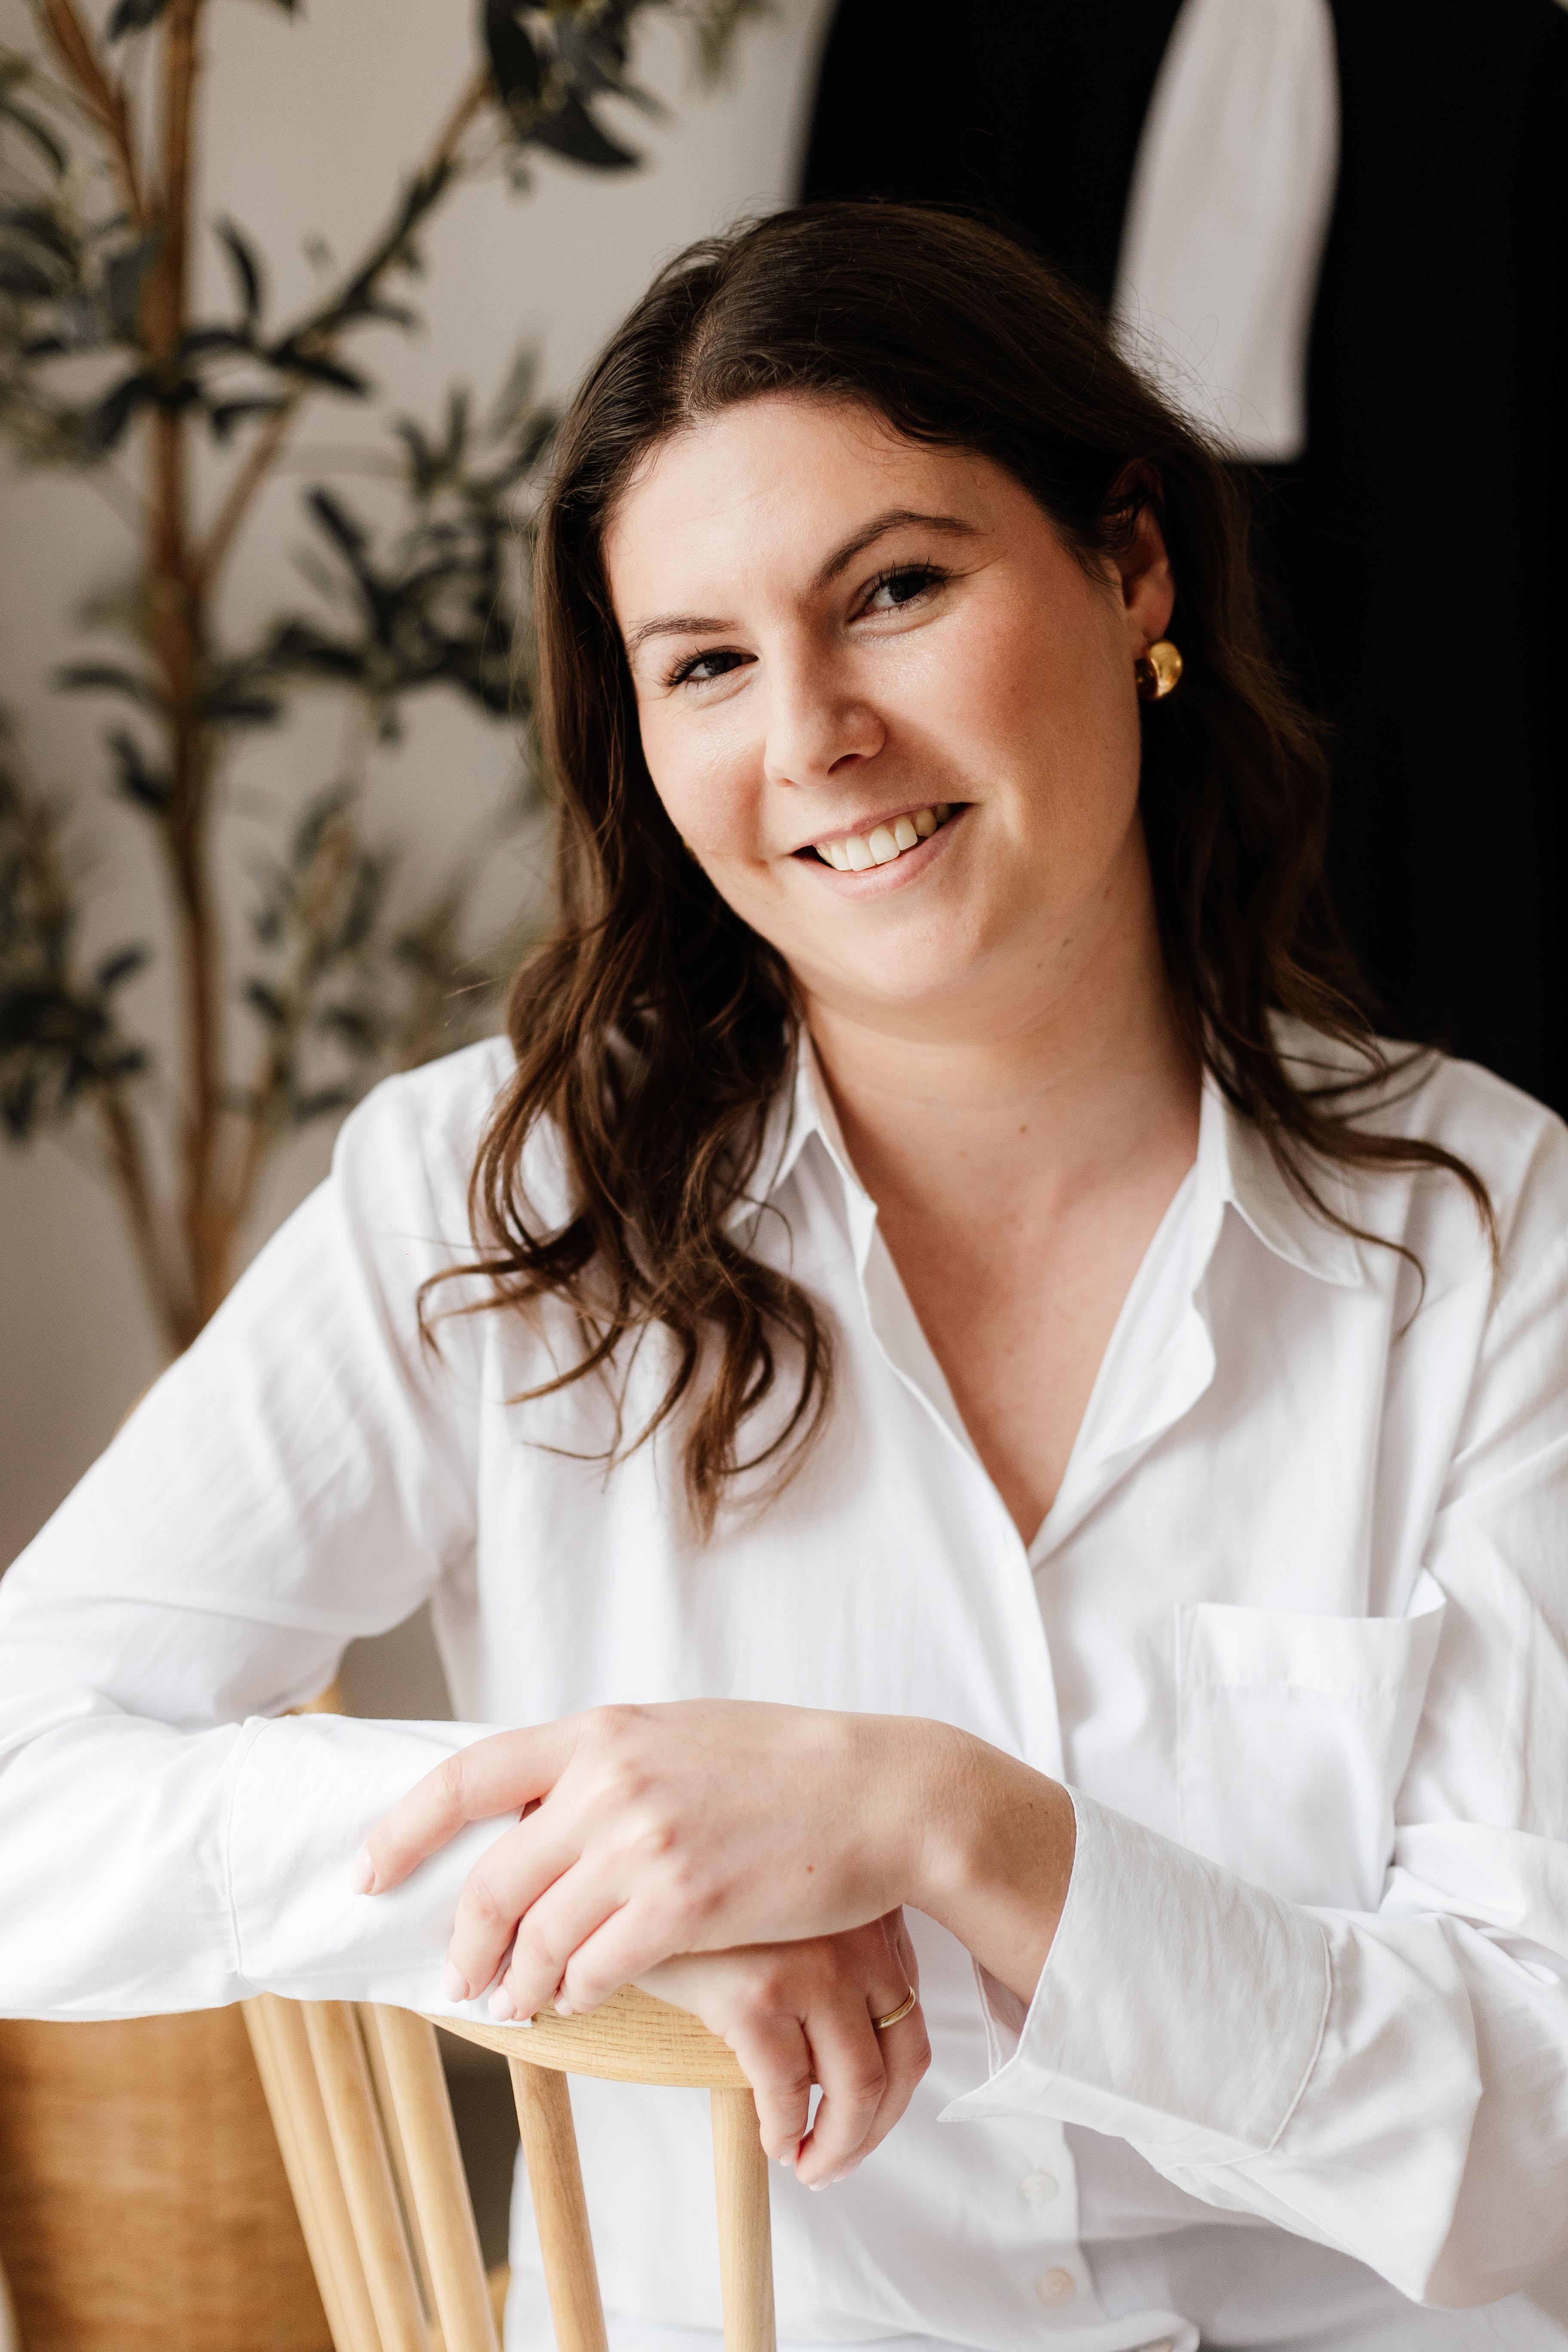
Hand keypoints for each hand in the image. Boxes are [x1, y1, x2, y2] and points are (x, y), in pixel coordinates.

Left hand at [360, 1699, 930, 2017]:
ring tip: (516, 2004)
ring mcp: (645, 1843)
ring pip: (540, 1935)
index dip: (403, 1830)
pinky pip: (599, 1968)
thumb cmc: (780, 1763)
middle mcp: (609, 1782)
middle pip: (493, 1877)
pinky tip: (579, 2000)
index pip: (466, 1776)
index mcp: (601, 1732)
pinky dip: (578, 1993)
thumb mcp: (675, 1734)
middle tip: (454, 1976)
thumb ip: (605, 1764)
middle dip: (462, 1940)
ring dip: (519, 1982)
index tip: (370, 1870)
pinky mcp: (684, 1903)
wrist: (874, 1789)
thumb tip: (542, 1803)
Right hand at [639, 1910, 929, 2187]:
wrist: (636, 1880)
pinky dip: (784, 2132)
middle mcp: (858, 1935)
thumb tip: (851, 2057)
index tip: (869, 2117)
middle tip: (840, 2162)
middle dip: (875, 2128)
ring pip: (857, 2087)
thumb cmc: (714, 1899)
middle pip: (901, 2058)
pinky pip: (787, 2092)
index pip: (910, 2014)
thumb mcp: (797, 1908)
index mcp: (873, 1911)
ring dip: (837, 2147)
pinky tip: (772, 2143)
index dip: (894, 2083)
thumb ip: (837, 1955)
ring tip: (809, 2167)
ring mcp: (812, 1964)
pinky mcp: (757, 1996)